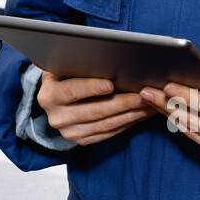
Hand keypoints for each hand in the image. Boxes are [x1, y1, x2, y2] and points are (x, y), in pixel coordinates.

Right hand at [38, 69, 166, 145]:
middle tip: (144, 94)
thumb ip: (78, 64)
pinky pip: (110, 133)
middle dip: (123, 102)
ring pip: (106, 124)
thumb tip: (106, 58)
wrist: (55, 99)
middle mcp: (57, 117)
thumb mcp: (64, 67)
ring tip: (150, 103)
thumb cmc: (64, 75)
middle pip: (95, 111)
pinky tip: (141, 113)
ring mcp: (70, 132)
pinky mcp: (83, 141)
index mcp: (49, 96)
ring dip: (131, 114)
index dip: (91, 87)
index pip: (71, 91)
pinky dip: (128, 123)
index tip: (111, 83)